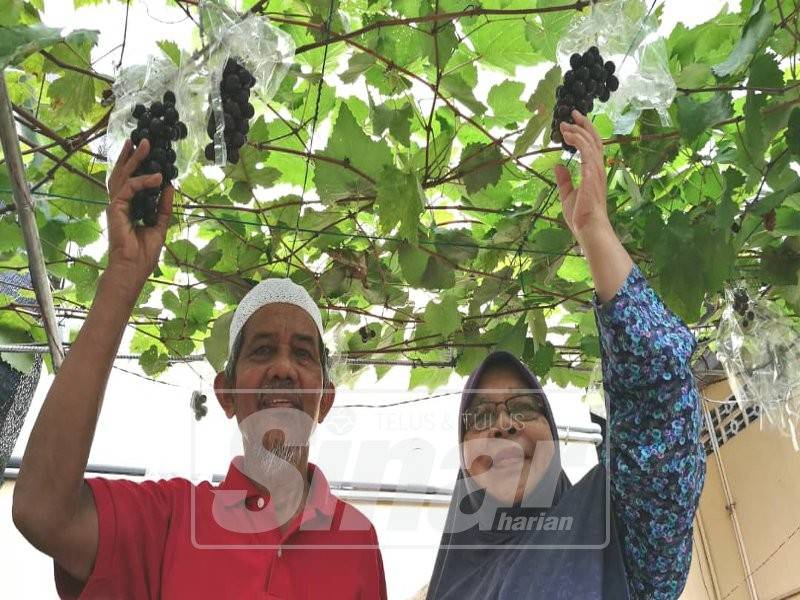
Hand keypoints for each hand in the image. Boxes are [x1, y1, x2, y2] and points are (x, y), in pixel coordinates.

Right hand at [106, 138, 172, 285]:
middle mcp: (120, 203)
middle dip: (132, 155)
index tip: (147, 151)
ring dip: (133, 159)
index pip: (131, 180)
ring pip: (123, 176)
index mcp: (129, 206)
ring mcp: (116, 205)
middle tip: (143, 138)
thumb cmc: (144, 252)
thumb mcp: (160, 225)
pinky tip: (157, 177)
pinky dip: (142, 181)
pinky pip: (129, 188)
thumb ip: (164, 206)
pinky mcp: (116, 208)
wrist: (133, 267)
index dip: (137, 165)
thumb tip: (170, 187)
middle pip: (123, 173)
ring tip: (143, 144)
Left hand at [553, 110, 611, 244]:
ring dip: (577, 131)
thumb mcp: (567, 194)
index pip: (592, 145)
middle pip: (594, 139)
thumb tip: (557, 165)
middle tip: (572, 112)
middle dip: (584, 124)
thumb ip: (564, 179)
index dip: (584, 131)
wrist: (588, 228)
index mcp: (593, 172)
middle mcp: (598, 169)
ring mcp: (597, 172)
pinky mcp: (592, 176)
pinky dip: (579, 142)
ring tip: (564, 124)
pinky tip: (568, 136)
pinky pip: (587, 153)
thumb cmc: (581, 215)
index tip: (573, 121)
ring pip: (590, 143)